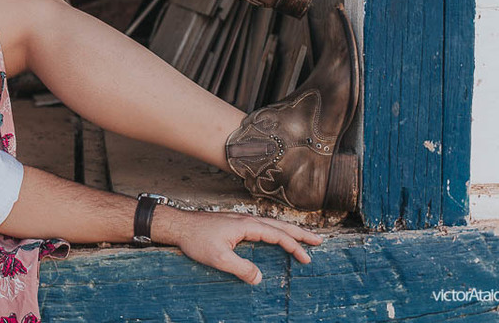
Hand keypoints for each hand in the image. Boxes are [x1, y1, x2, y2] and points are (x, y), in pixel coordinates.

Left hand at [150, 206, 322, 284]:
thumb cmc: (196, 239)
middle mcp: (247, 219)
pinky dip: (276, 230)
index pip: (277, 235)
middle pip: (279, 225)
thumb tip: (260, 278)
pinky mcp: (235, 223)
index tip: (307, 258)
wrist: (179, 225)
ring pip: (272, 224)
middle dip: (300, 233)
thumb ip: (240, 268)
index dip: (294, 246)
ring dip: (290, 230)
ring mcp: (241, 220)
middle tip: (320, 240)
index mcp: (246, 225)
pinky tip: (277, 236)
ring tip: (306, 237)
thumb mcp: (218, 258)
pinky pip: (263, 226)